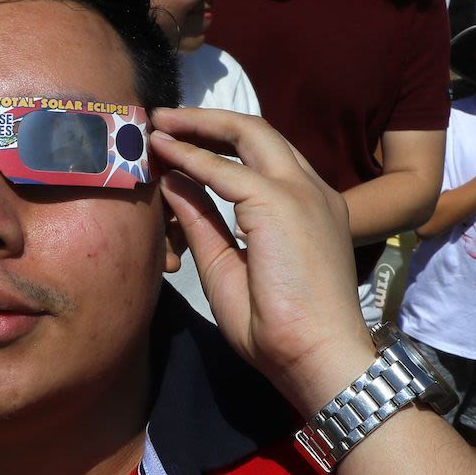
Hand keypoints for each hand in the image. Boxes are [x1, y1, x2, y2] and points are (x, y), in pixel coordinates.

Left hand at [148, 107, 374, 415]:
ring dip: (198, 125)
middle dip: (208, 121)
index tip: (181, 144)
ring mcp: (300, 191)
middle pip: (259, 133)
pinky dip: (190, 156)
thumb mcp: (227, 265)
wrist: (315, 355)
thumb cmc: (279, 328)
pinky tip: (164, 150)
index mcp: (308, 207)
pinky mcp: (280, 201)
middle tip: (166, 119)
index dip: (221, 145)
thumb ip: (203, 221)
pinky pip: (225, 169)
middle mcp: (310, 190)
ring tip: (160, 122)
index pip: (265, 158)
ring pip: (248, 134)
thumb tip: (174, 181)